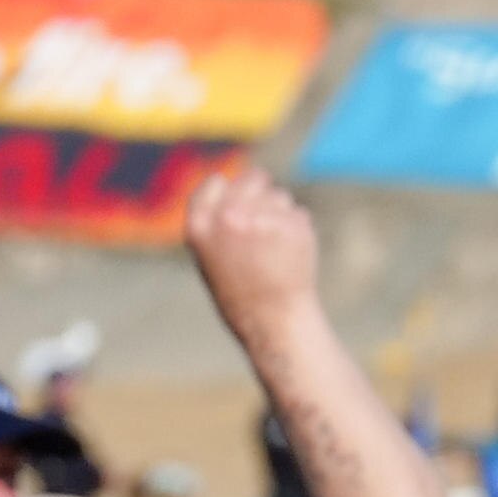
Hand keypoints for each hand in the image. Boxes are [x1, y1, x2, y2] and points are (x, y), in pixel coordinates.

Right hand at [180, 166, 323, 340]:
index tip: (234, 202)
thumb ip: (217, 219)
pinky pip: (297, 213)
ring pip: (279, 195)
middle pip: (253, 177)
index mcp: (200, 224)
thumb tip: (232, 184)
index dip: (227, 190)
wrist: (271, 319)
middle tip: (261, 225)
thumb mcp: (209, 255)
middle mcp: (229, 216)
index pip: (214, 181)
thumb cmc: (238, 292)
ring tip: (272, 251)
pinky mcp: (292, 222)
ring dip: (279, 214)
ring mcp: (262, 217)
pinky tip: (288, 255)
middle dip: (260, 192)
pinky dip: (296, 230)